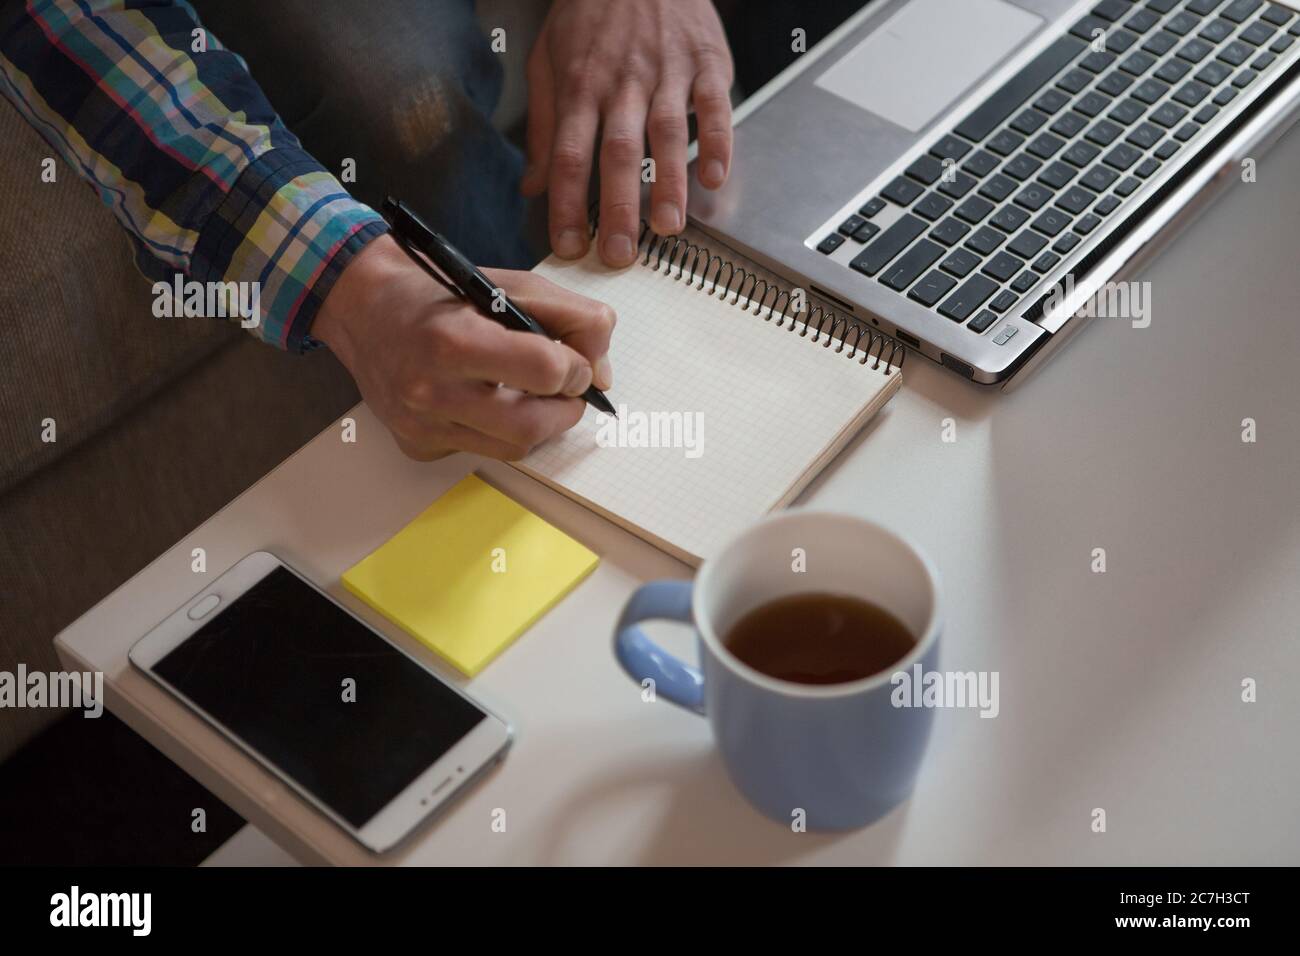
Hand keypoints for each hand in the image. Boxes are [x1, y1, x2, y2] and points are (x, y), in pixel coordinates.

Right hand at [312, 236, 614, 460]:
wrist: (364, 306)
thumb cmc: (438, 292)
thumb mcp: (509, 284)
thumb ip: (570, 317)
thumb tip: (603, 374)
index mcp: (454, 340)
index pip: (545, 371)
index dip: (574, 369)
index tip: (573, 363)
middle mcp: (431, 390)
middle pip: (533, 426)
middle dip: (566, 410)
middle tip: (566, 389)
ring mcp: (421, 424)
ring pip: (513, 449)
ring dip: (538, 424)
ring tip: (531, 394)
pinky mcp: (417, 444)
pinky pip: (480, 452)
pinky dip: (498, 433)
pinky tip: (486, 403)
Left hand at [520, 0, 733, 266]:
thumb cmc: (590, 14)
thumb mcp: (547, 61)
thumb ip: (542, 126)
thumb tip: (531, 185)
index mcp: (579, 88)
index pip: (567, 156)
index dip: (566, 205)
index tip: (570, 246)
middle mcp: (621, 84)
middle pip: (616, 153)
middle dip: (617, 208)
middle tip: (621, 253)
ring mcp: (666, 73)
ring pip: (666, 134)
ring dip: (668, 183)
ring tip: (668, 226)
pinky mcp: (704, 62)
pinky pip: (714, 106)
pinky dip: (717, 142)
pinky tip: (714, 177)